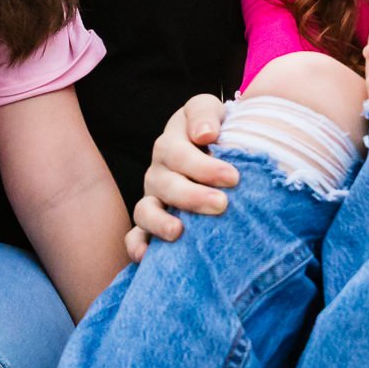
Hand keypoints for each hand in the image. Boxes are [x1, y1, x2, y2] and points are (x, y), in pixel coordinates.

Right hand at [126, 94, 236, 262]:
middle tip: (221, 204)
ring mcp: (152, 197)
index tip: (233, 177)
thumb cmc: (215, 128)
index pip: (180, 154)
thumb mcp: (209, 110)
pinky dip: (137, 246)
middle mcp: (159, 170)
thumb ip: (205, 115)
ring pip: (145, 211)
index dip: (204, 167)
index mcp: (171, 142)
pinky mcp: (149, 222)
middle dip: (192, 196)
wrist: (211, 144)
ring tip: (179, 232)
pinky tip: (147, 257)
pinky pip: (135, 236)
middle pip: (166, 185)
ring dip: (159, 222)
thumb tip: (205, 134)